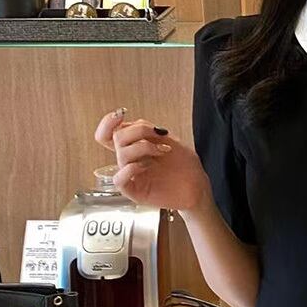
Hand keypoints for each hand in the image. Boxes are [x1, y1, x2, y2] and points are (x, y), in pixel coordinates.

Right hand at [93, 108, 210, 210]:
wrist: (198, 187)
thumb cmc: (186, 166)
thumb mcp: (170, 140)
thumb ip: (150, 131)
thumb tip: (133, 123)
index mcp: (135, 147)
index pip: (109, 134)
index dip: (109, 122)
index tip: (121, 114)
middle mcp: (131, 160)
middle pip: (117, 138)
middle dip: (139, 131)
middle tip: (160, 136)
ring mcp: (131, 175)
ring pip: (121, 155)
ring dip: (143, 147)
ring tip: (163, 151)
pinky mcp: (134, 192)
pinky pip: (118, 180)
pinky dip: (130, 169)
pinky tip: (146, 166)